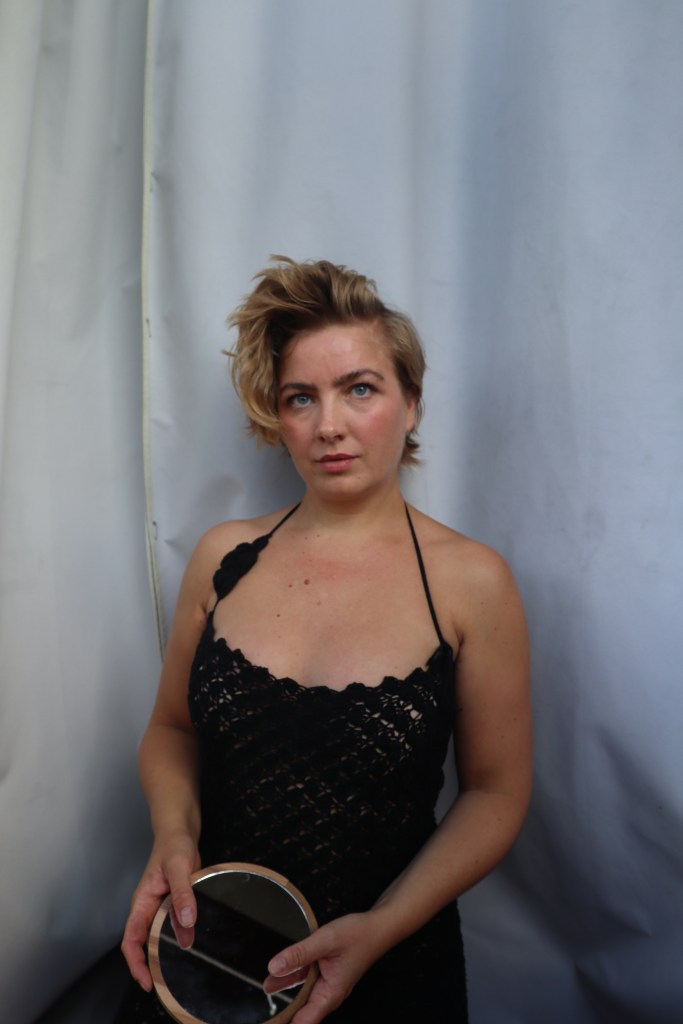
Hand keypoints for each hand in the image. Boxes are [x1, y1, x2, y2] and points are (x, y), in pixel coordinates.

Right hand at [120, 832, 200, 990]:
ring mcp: (159, 906)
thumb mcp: (179, 867)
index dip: (135, 962)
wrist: (180, 832)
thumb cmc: (174, 845)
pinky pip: (170, 926)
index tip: (145, 980)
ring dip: (162, 953)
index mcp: (142, 901)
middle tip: (160, 985)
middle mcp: (148, 907)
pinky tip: (188, 945)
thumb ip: (182, 893)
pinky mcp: (172, 903)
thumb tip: (187, 921)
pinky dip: (176, 938)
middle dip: (147, 965)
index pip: (131, 938)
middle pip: (142, 943)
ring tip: (172, 972)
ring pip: (157, 936)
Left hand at [264, 913, 383, 1023]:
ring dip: (282, 998)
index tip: (269, 1022)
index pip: (302, 1023)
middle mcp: (328, 994)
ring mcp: (327, 985)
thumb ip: (299, 954)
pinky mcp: (325, 975)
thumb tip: (274, 967)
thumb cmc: (358, 935)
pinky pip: (304, 982)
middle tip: (263, 1018)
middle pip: (300, 1014)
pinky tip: (274, 980)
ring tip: (263, 994)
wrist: (378, 926)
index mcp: (330, 994)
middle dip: (282, 1015)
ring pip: (300, 997)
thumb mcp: (325, 941)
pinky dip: (290, 981)